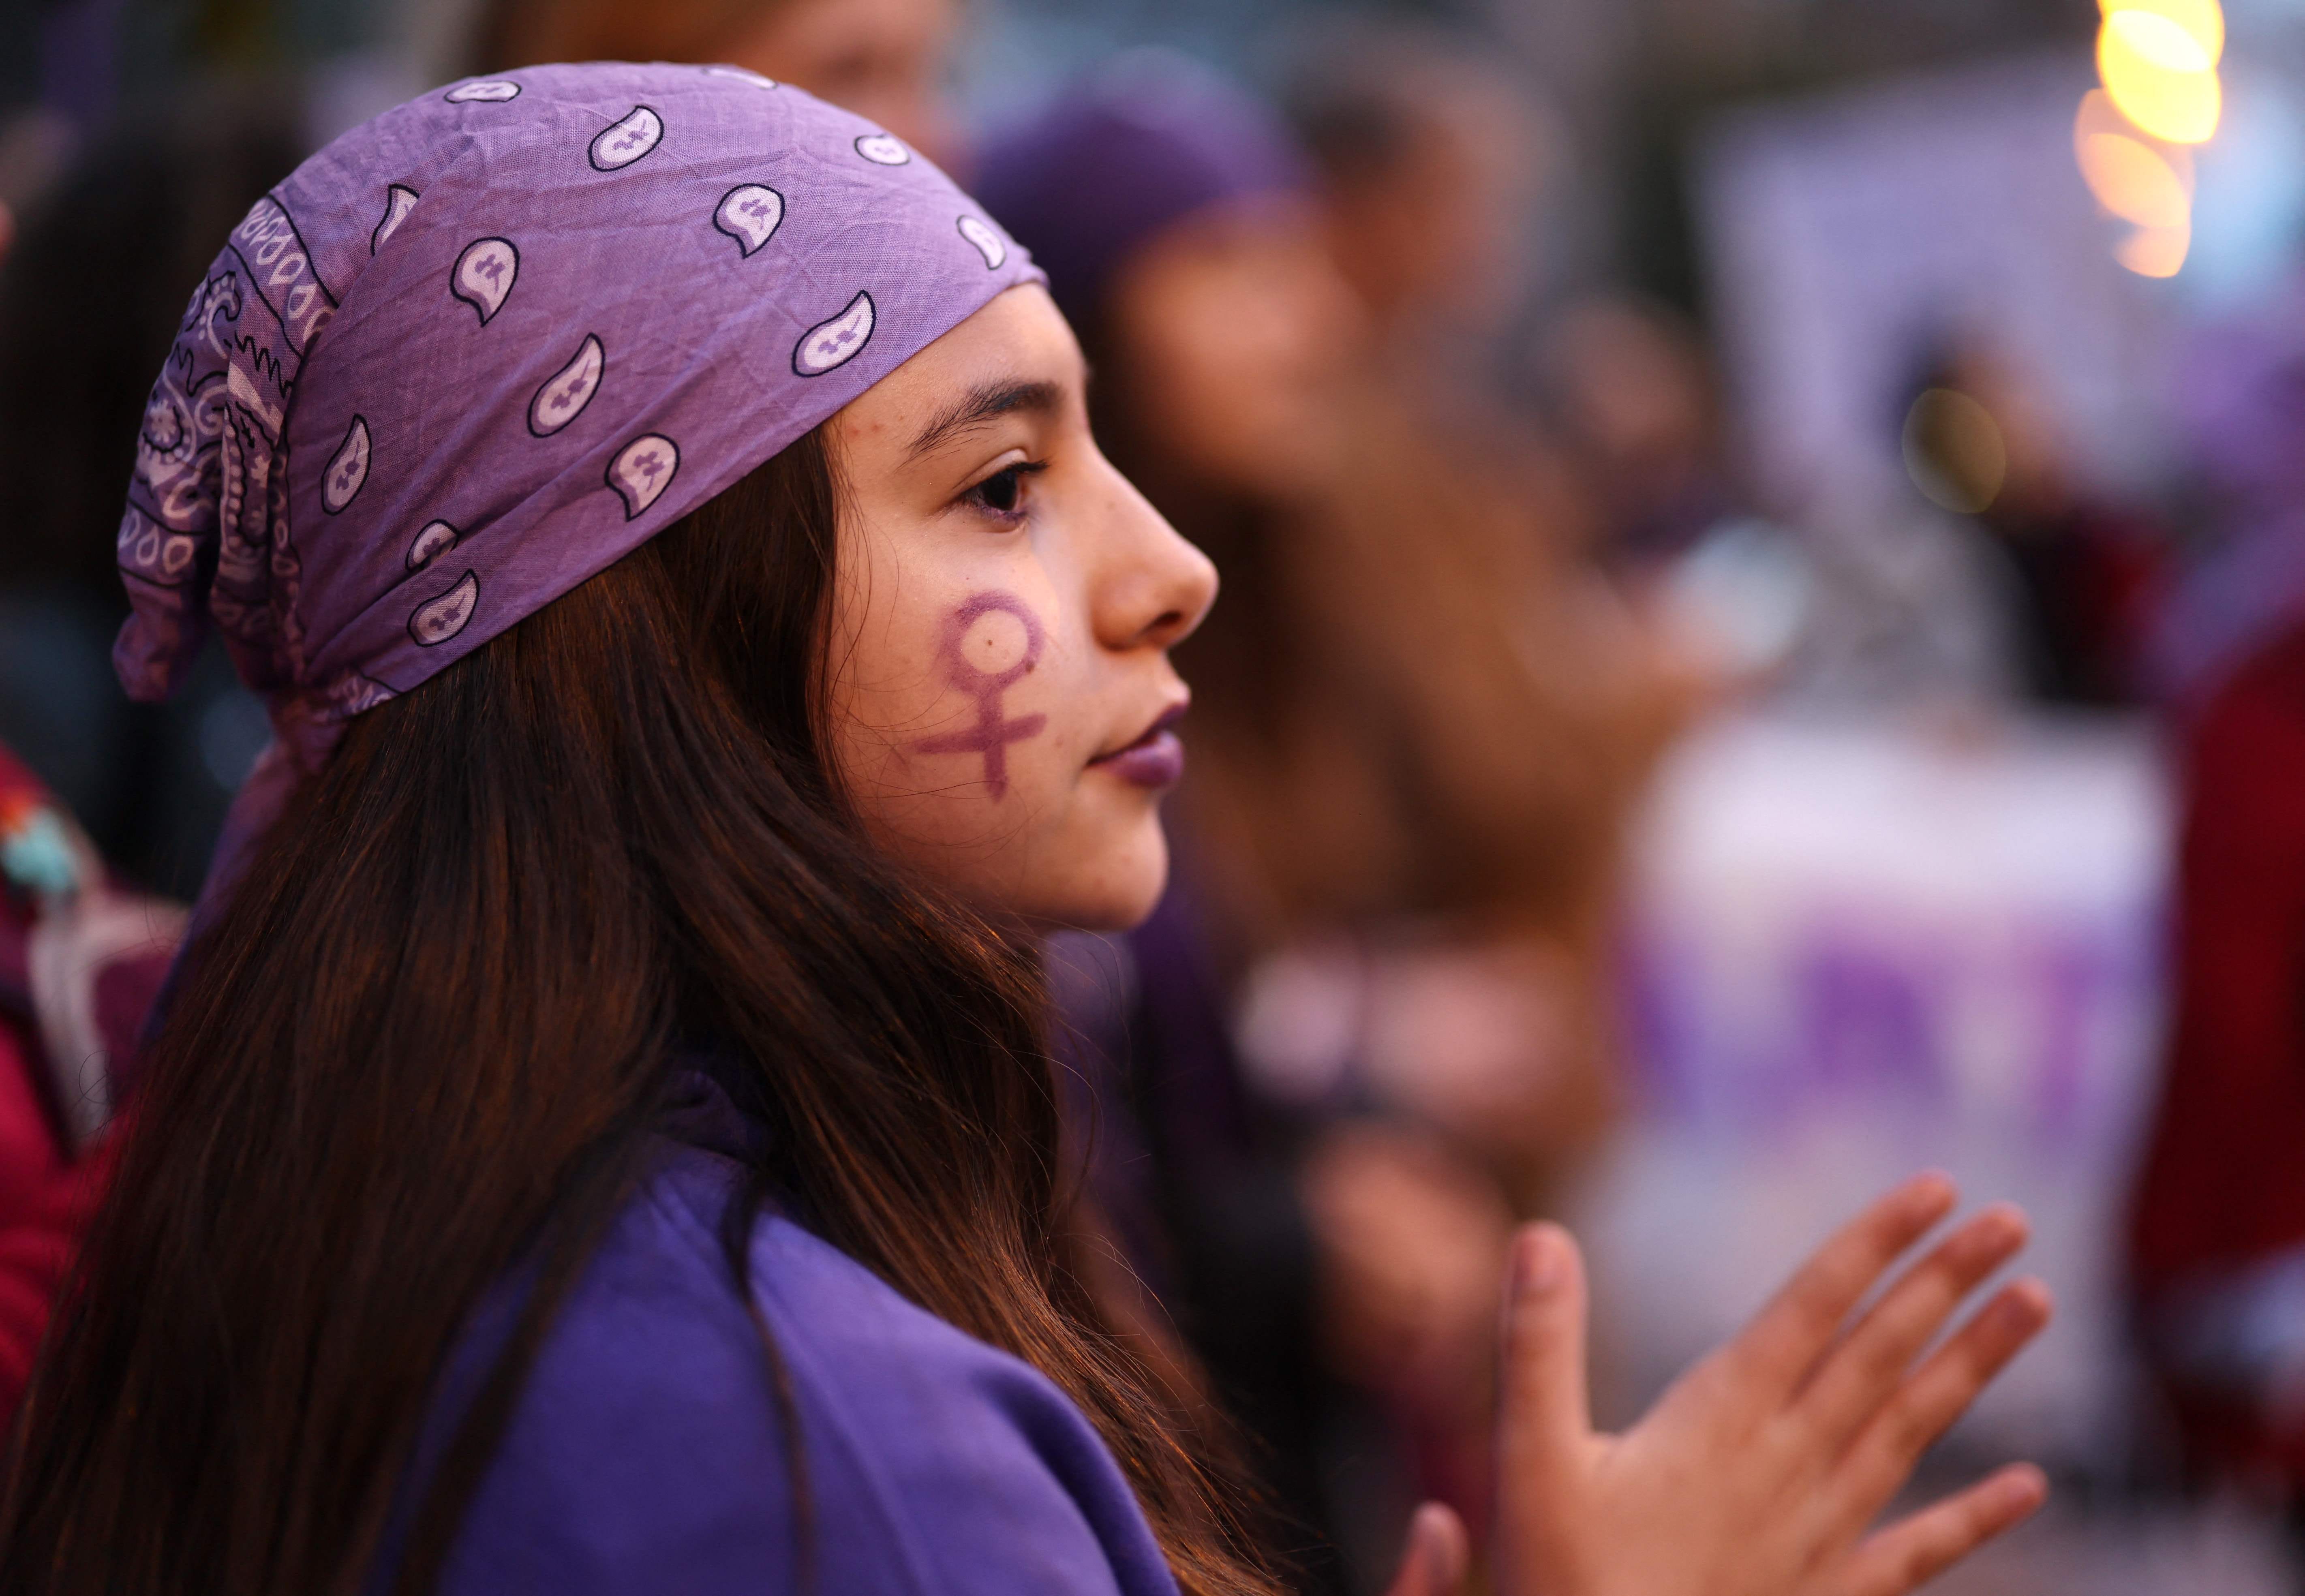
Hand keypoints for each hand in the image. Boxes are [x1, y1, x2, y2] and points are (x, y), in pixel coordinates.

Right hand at [1382, 1174, 2051, 1595]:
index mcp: (1718, 1422)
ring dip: (1974, 1363)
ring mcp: (1816, 1535)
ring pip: (1911, 1430)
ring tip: (2037, 1302)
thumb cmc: (1564, 1584)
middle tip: (2011, 1218)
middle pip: (1879, 1353)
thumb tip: (1541, 1235)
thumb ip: (1537, 1345)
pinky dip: (1975, 1520)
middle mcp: (1785, 1466)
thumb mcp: (1531, 1461)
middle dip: (1944, 1280)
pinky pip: (1916, 1554)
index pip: (1813, 1308)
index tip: (1937, 1188)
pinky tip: (2030, 1487)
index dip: (1874, 1244)